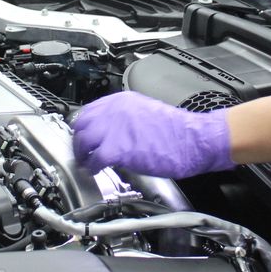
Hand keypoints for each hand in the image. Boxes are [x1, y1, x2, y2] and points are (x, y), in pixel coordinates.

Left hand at [72, 91, 232, 177]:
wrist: (192, 139)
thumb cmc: (177, 130)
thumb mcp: (146, 112)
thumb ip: (127, 118)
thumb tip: (116, 131)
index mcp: (122, 101)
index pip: (89, 110)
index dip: (83, 126)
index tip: (83, 136)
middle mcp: (115, 110)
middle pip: (82, 124)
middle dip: (78, 140)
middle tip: (80, 152)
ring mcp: (115, 128)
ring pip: (84, 140)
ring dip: (82, 154)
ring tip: (85, 163)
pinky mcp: (119, 148)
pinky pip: (95, 158)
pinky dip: (92, 166)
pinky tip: (96, 170)